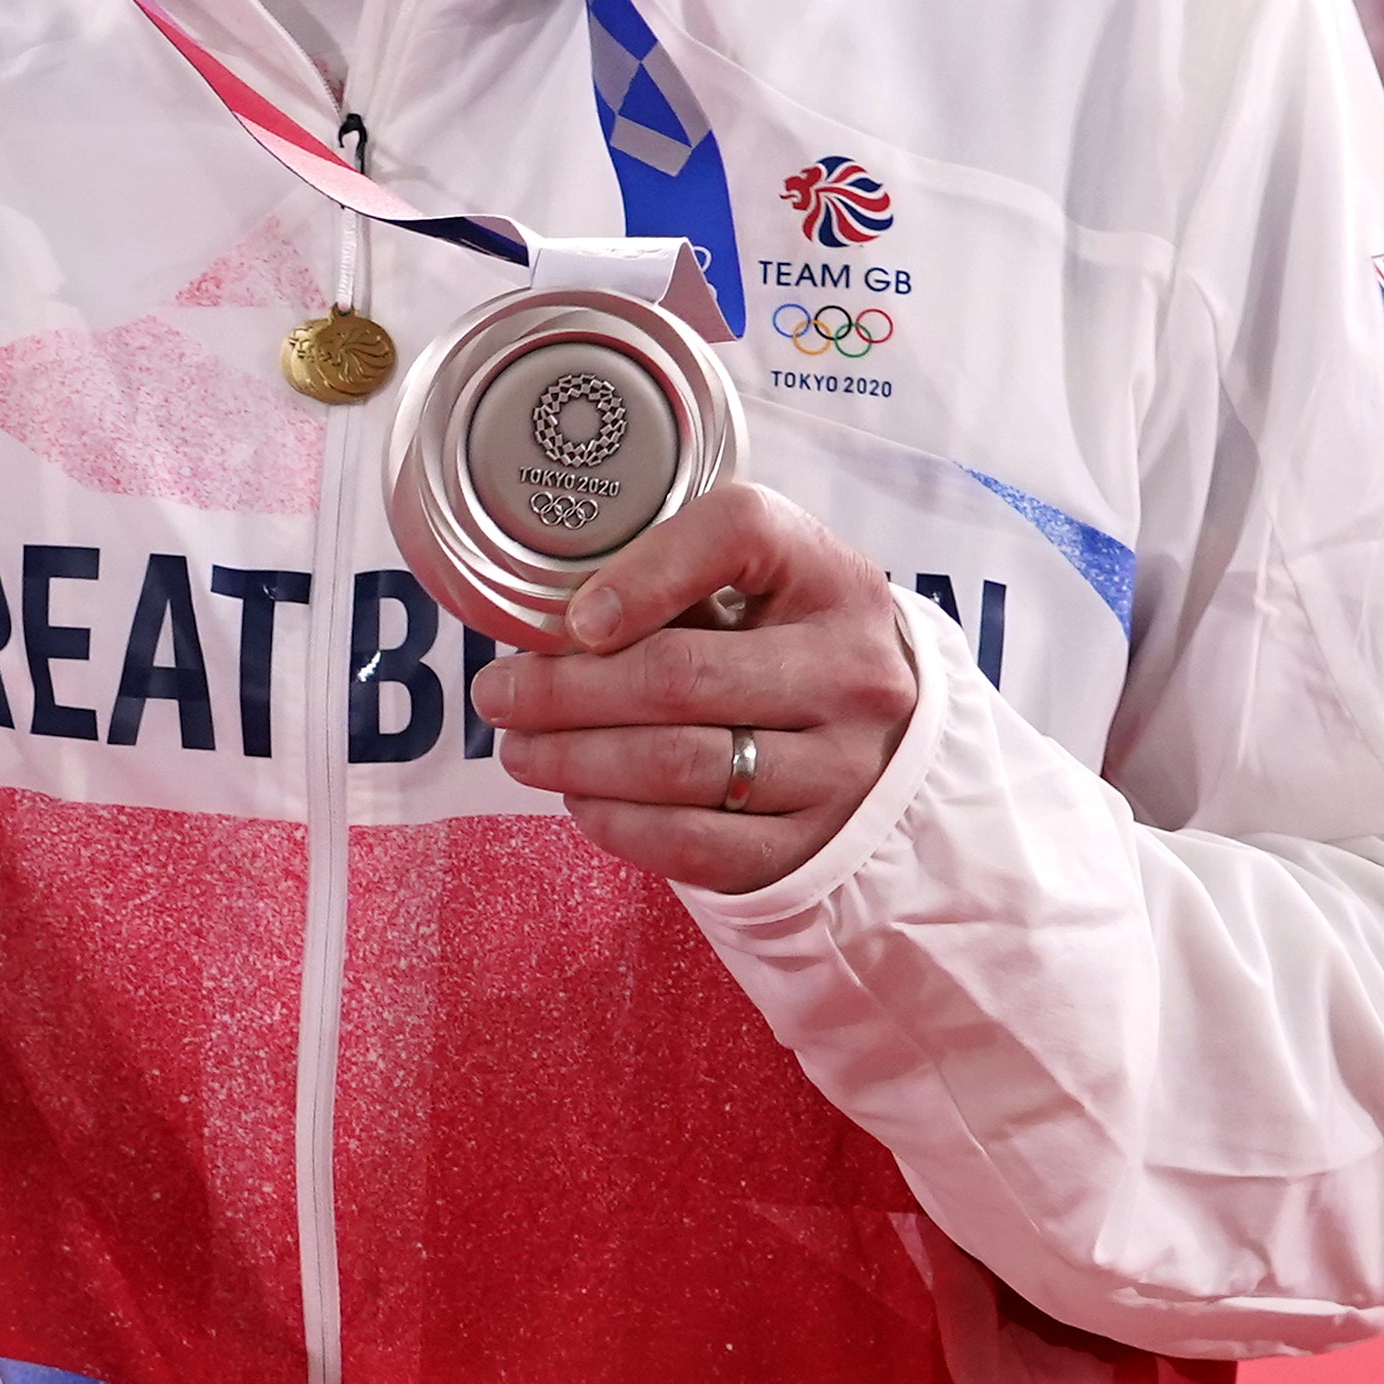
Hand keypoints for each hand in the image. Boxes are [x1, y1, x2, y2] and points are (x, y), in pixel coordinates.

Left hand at [472, 485, 923, 896]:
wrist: (886, 735)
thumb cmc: (791, 641)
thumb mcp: (759, 577)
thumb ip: (676, 577)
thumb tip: (558, 620)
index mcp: (832, 580)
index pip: (740, 536)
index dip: (642, 574)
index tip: (571, 616)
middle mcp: (851, 674)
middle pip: (678, 677)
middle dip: (562, 690)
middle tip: (498, 694)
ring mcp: (839, 769)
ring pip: (675, 767)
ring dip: (571, 760)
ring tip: (521, 748)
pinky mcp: (810, 847)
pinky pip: (690, 843)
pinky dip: (614, 821)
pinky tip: (580, 798)